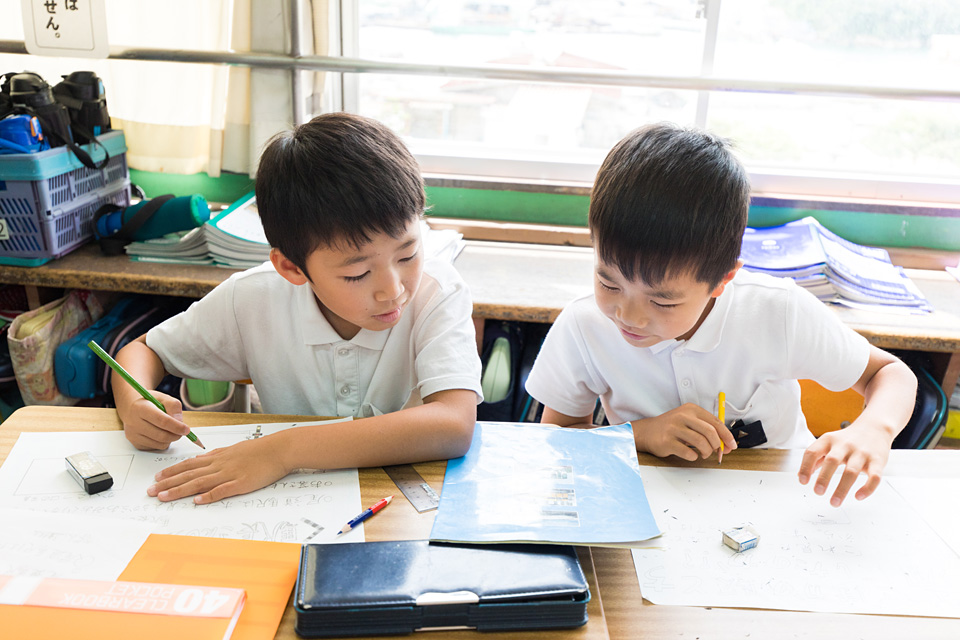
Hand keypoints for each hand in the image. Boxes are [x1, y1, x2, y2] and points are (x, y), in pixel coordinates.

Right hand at [120, 392, 188, 450]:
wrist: (130, 408)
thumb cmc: (150, 402)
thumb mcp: (163, 398)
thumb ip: (174, 406)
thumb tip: (180, 422)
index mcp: (141, 408)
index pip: (162, 421)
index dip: (176, 426)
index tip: (187, 429)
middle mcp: (134, 423)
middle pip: (161, 435)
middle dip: (176, 434)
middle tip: (182, 430)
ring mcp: (133, 435)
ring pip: (160, 444)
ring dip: (170, 439)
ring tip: (169, 429)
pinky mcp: (135, 443)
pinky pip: (156, 447)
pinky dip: (163, 442)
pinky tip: (159, 432)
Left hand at [147, 434, 290, 503]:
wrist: (279, 449)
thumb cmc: (260, 449)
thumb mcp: (234, 448)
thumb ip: (217, 454)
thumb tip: (201, 458)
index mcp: (218, 457)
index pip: (189, 465)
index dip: (172, 472)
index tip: (157, 478)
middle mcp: (219, 465)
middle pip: (189, 474)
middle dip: (168, 483)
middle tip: (150, 491)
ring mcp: (229, 474)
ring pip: (199, 483)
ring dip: (179, 490)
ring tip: (163, 497)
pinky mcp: (241, 483)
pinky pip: (222, 490)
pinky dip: (208, 496)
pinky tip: (196, 501)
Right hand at [633, 403, 736, 461]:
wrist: (647, 432)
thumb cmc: (672, 428)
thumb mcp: (689, 422)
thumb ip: (707, 430)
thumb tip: (726, 445)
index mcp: (691, 409)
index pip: (715, 422)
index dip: (727, 436)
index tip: (732, 446)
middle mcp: (682, 416)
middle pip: (710, 432)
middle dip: (717, 445)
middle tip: (717, 452)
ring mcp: (673, 428)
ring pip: (700, 442)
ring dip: (706, 452)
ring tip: (703, 454)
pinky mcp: (667, 441)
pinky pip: (688, 452)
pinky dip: (694, 456)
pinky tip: (691, 455)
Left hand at [798, 425, 891, 506]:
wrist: (874, 427)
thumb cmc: (847, 439)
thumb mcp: (828, 442)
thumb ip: (815, 457)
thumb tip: (801, 475)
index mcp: (829, 440)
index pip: (812, 452)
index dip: (805, 467)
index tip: (802, 481)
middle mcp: (845, 445)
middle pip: (832, 461)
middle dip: (823, 478)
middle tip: (817, 492)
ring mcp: (862, 453)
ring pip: (851, 471)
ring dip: (842, 489)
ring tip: (834, 502)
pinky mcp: (878, 461)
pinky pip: (874, 476)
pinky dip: (867, 488)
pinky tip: (858, 496)